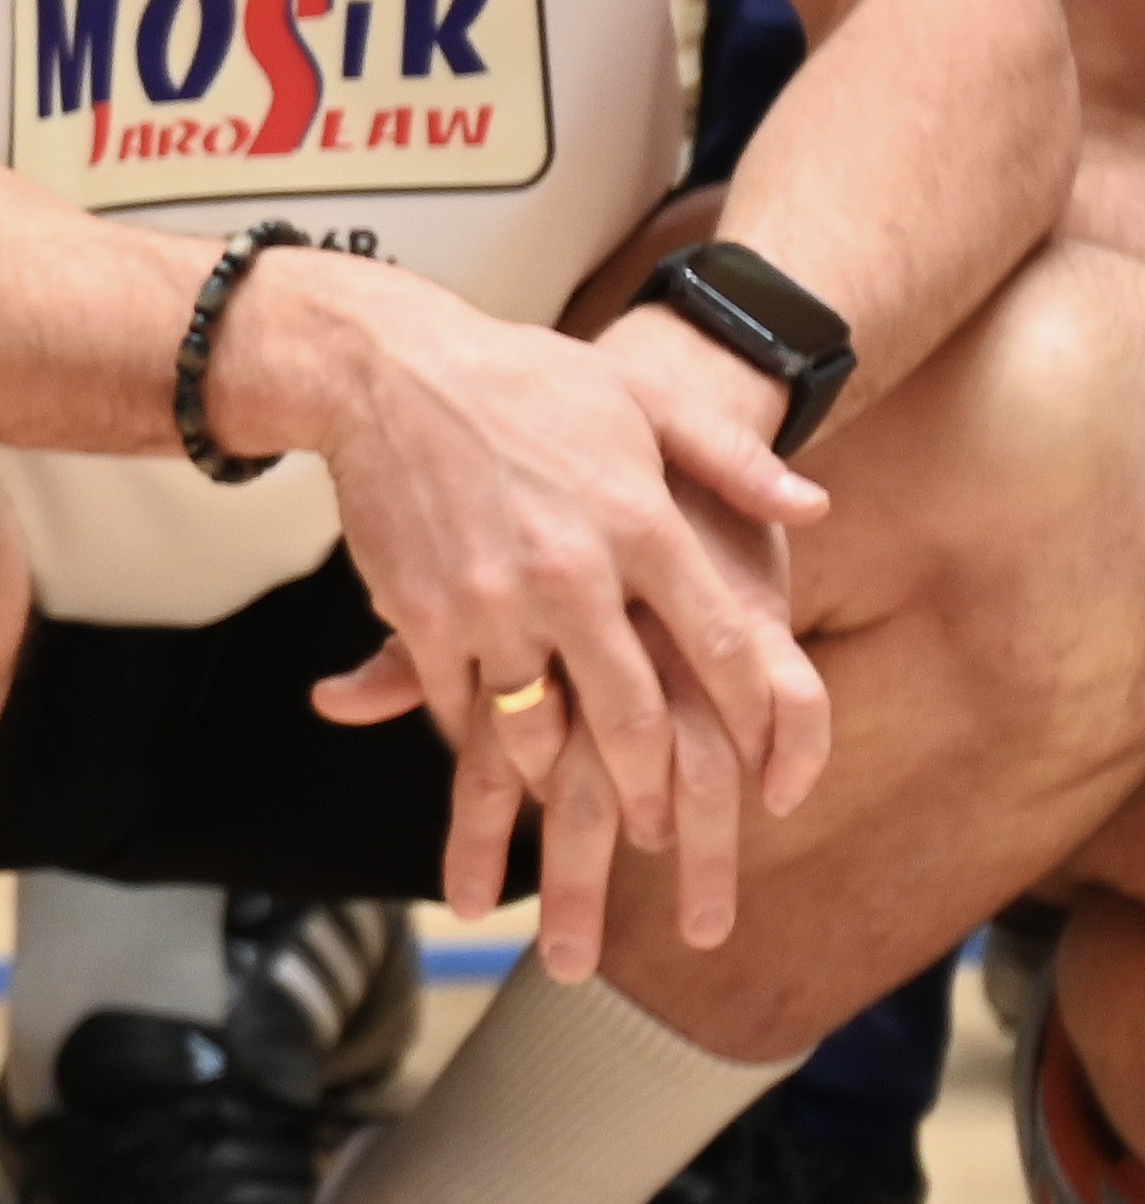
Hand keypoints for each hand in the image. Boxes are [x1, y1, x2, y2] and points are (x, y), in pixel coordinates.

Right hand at [271, 270, 830, 956]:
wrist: (390, 370)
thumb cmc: (527, 379)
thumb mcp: (648, 400)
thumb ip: (735, 459)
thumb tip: (813, 507)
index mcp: (640, 521)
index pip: (721, 641)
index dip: (757, 715)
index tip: (771, 770)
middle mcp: (574, 572)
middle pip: (632, 714)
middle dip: (654, 788)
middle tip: (669, 832)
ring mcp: (493, 602)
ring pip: (539, 729)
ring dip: (560, 782)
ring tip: (577, 814)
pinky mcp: (423, 618)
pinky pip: (460, 705)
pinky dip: (478, 740)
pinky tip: (493, 758)